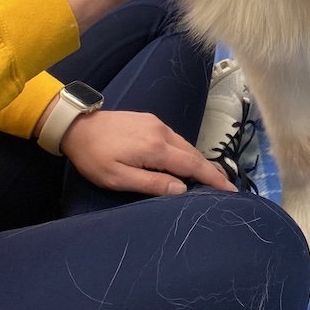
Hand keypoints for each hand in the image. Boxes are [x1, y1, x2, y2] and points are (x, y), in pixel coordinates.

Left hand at [61, 109, 236, 195]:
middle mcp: (162, 132)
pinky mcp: (150, 120)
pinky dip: (185, 152)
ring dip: (197, 161)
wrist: (78, 126)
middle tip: (224, 188)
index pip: (192, 165)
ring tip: (207, 179)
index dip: (213, 178)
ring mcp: (157, 123)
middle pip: (193, 153)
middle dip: (210, 171)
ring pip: (185, 145)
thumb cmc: (95, 157)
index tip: (230, 190)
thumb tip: (182, 190)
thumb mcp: (118, 178)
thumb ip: (151, 183)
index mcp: (156, 148)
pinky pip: (175, 138)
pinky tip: (183, 162)